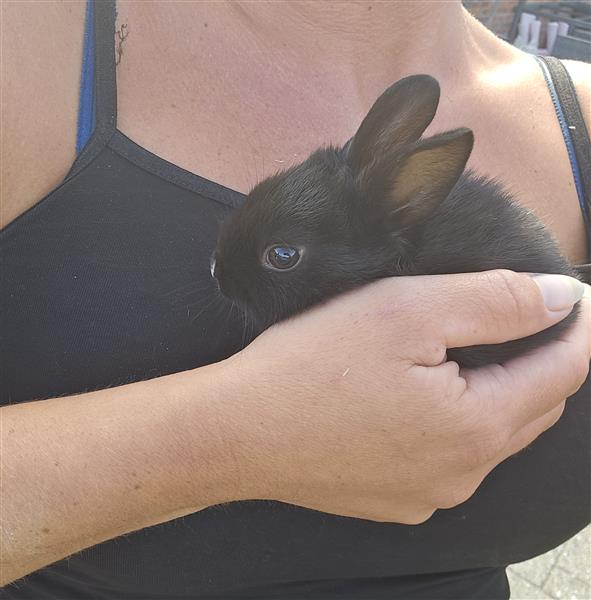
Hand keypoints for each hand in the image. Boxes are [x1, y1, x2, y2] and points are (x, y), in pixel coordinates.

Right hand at [222, 270, 588, 523]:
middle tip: (520, 321)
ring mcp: (427, 494)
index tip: (578, 302)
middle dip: (537, 363)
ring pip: (487, 436)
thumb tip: (560, 297)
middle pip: (529, 410)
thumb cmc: (314, 364)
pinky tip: (418, 401)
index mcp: (476, 426)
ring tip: (466, 357)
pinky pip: (446, 459)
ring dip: (493, 394)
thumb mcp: (406, 310)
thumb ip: (493, 301)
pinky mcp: (395, 500)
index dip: (576, 332)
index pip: (560, 374)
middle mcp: (462, 474)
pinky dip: (452, 424)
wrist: (237, 430)